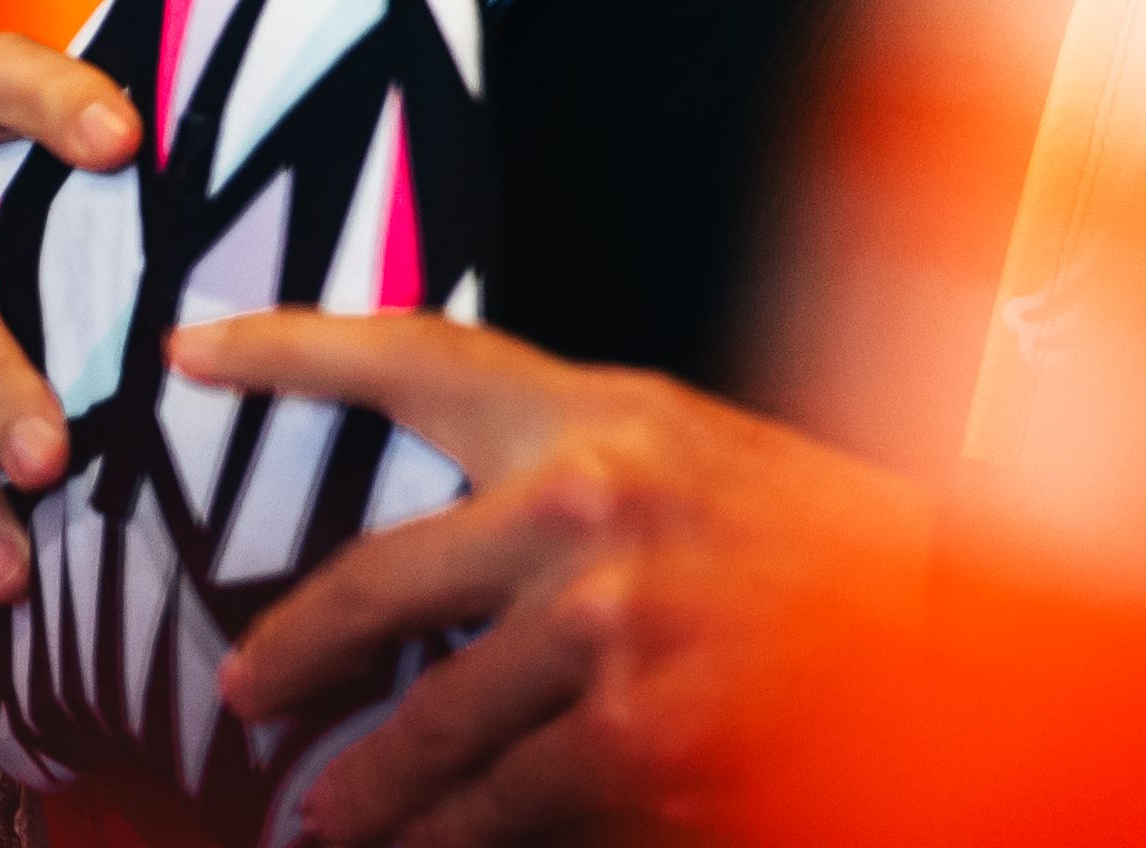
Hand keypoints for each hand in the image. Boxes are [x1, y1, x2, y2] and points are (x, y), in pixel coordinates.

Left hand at [178, 312, 931, 847]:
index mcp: (601, 416)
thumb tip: (448, 542)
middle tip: (246, 693)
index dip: (289, 347)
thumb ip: (570, 475)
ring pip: (424, 729)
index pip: (417, 356)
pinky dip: (452, 840)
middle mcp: (590, 512)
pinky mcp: (636, 747)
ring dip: (362, 790)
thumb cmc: (825, 543)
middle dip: (290, 653)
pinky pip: (498, 811)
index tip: (192, 348)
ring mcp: (609, 635)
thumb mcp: (694, 457)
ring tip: (329, 818)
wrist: (953, 632)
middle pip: (373, 581)